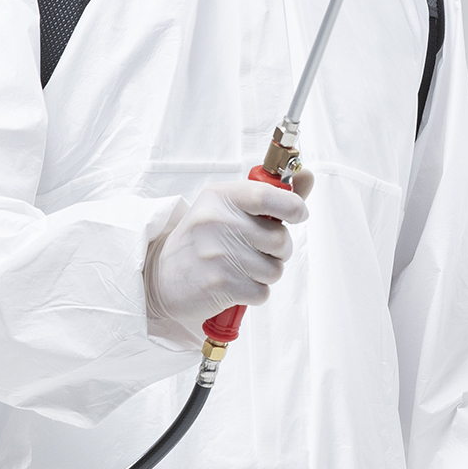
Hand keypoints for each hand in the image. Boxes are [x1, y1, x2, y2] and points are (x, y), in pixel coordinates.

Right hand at [142, 172, 315, 331]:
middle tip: (257, 250)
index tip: (298, 214)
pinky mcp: (219, 284)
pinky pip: (262, 292)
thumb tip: (307, 175)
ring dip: (265, 273)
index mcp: (221, 196)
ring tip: (241, 267)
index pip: (268, 195)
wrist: (160, 275)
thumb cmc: (203, 238)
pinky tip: (234, 284)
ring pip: (274, 269)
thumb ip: (272, 194)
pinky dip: (254, 293)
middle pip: (280, 239)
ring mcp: (217, 254)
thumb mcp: (229, 207)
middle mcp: (217, 221)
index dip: (293, 206)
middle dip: (278, 250)